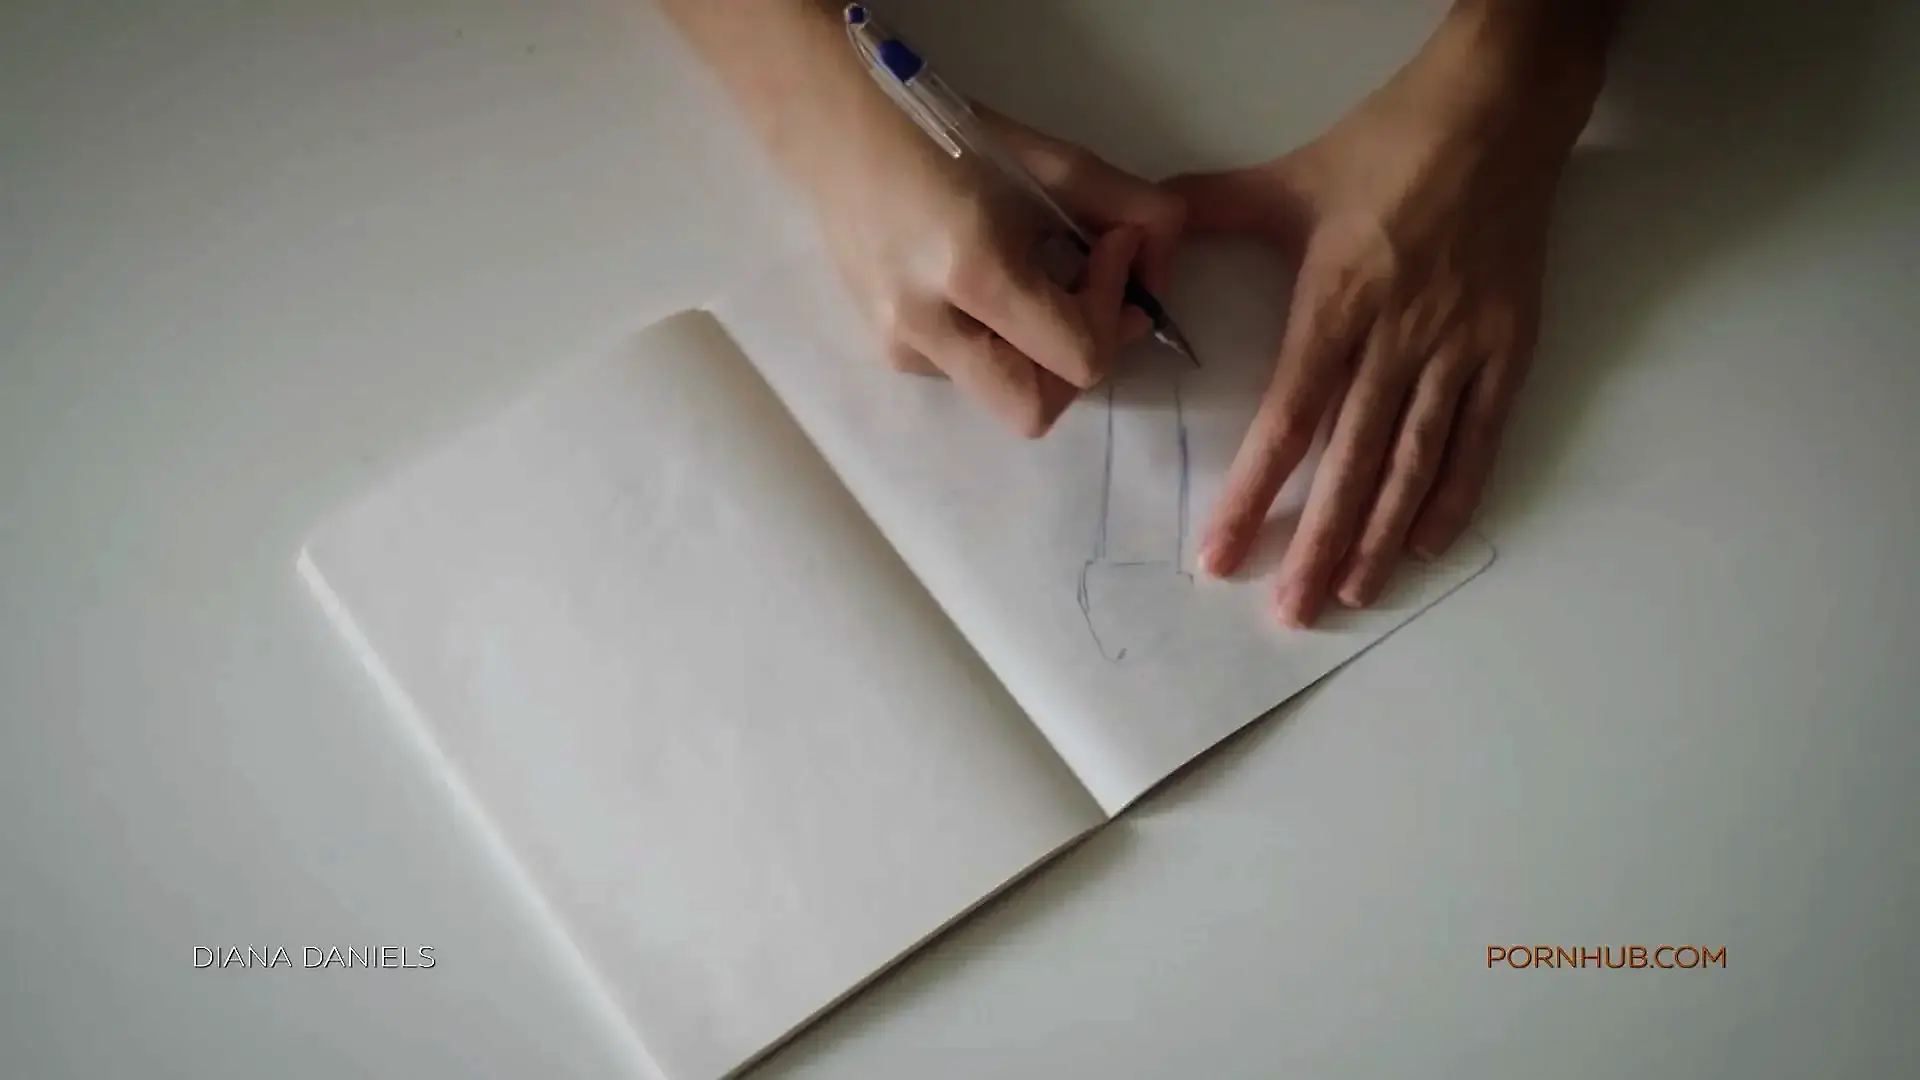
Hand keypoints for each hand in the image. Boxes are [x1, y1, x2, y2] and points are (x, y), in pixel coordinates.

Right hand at [804, 106, 1184, 435]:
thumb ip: (1134, 208)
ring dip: (1040, 356)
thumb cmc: (949, 137)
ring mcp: (901, 349)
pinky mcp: (888, 352)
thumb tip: (1165, 264)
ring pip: (1004, 397)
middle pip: (1037, 411)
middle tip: (1092, 302)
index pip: (1078, 355)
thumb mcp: (1053, 161)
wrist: (841, 134)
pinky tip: (991, 290)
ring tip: (1038, 287)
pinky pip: (971, 375)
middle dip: (1078, 365)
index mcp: (971, 273)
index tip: (1113, 248)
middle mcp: (928, 327)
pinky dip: (1003, 345)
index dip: (1115, 309)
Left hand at [1170, 5, 1601, 625]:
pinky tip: (1431, 543)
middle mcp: (1400, 336)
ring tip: (1352, 593)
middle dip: (1318, 541)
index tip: (1222, 553)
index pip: (1289, 418)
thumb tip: (1137, 243)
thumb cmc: (1384, 146)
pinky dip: (1458, 493)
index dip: (1254, 492)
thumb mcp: (1283, 176)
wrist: (1498, 111)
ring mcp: (1460, 347)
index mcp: (1338, 300)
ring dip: (1383, 535)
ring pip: (1417, 461)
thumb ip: (1203, 211)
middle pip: (1353, 460)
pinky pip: (1483, 435)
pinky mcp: (1510, 347)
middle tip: (1288, 609)